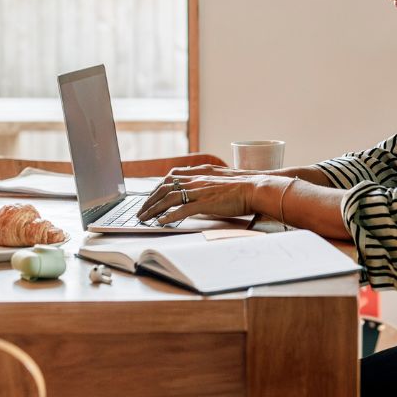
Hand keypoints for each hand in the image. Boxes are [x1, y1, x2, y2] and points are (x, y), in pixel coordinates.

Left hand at [139, 170, 282, 225]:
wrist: (256, 187)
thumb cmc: (241, 187)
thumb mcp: (219, 180)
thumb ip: (205, 184)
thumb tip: (197, 193)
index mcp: (198, 174)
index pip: (169, 178)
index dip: (156, 188)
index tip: (149, 198)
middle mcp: (196, 180)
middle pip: (164, 188)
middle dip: (149, 200)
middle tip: (141, 212)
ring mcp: (200, 191)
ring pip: (169, 198)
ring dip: (154, 209)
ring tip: (145, 219)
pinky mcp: (206, 203)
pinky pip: (183, 210)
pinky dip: (169, 216)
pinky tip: (161, 222)